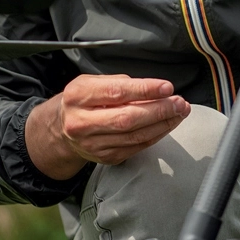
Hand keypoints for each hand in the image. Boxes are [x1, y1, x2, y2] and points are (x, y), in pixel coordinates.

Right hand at [25, 73, 189, 179]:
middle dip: (159, 110)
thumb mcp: (90, 82)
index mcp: (78, 96)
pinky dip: (155, 135)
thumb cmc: (81, 101)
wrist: (59, 130)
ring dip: (163, 124)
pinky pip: (136, 147)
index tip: (167, 87)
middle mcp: (82, 122)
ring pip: (135, 136)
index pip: (116, 93)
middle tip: (180, 103)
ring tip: (179, 112)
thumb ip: (117, 82)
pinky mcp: (105, 157)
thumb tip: (152, 88)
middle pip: (128, 118)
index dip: (144, 90)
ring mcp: (93, 144)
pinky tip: (167, 125)